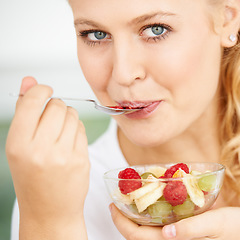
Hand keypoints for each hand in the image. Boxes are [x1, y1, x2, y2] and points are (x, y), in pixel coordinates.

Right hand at [6, 77, 89, 238]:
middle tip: (51, 121)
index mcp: (18, 144)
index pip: (34, 101)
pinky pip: (82, 129)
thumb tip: (29, 80)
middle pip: (58, 106)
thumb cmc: (32, 176)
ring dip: (68, 118)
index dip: (41, 90)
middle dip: (56, 107)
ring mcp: (63, 156)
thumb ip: (25, 111)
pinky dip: (77, 130)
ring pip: (73, 115)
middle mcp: (40, 150)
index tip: (45, 91)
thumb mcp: (19, 145)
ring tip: (60, 134)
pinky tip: (69, 143)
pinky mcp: (81, 159)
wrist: (50, 210)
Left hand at [109, 203, 239, 239]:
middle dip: (125, 219)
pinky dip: (154, 215)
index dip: (122, 224)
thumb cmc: (239, 232)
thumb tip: (167, 232)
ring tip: (132, 197)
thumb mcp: (219, 224)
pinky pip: (163, 226)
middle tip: (118, 198)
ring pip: (150, 232)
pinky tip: (155, 201)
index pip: (140, 238)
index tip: (113, 205)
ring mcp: (180, 238)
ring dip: (138, 216)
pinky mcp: (187, 233)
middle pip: (140, 235)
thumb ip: (193, 229)